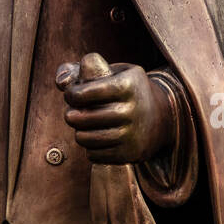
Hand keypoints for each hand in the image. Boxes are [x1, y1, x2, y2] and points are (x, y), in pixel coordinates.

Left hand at [56, 53, 173, 164]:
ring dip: (79, 132)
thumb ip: (86, 68)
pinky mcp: (129, 154)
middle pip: (82, 118)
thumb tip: (60, 82)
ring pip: (85, 138)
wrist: (164, 118)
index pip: (84, 93)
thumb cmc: (131, 90)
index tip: (71, 95)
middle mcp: (131, 110)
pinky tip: (96, 138)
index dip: (71, 95)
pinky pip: (94, 155)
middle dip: (71, 115)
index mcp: (126, 86)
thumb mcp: (117, 71)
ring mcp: (131, 134)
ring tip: (82, 126)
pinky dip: (90, 148)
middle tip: (73, 113)